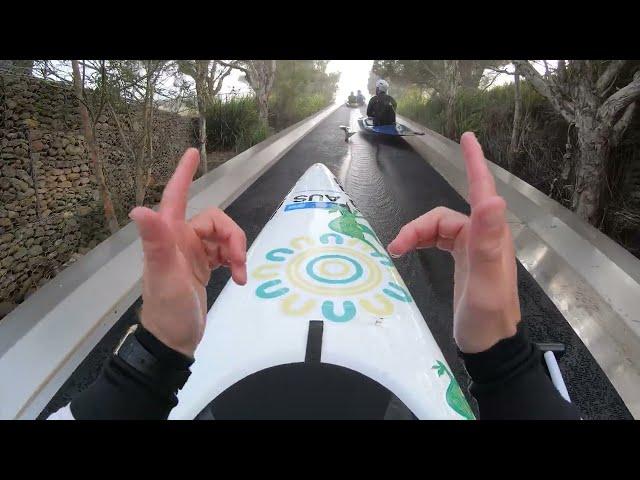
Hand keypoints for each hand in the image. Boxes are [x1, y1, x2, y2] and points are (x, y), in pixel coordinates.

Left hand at [129, 148, 246, 357]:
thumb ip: (156, 243)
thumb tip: (138, 210)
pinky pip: (225, 253)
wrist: (174, 341)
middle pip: (215, 221)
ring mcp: (193, 253)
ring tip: (240, 275)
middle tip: (239, 261)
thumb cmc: (168, 309)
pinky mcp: (204, 267)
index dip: (183, 174)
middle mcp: (180, 239)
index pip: (175, 196)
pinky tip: (239, 278)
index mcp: (170, 236)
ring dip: (237, 252)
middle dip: (233, 237)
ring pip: (223, 237)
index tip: (192, 153)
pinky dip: (235, 261)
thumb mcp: (166, 277)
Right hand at [387, 132, 519, 352]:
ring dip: (416, 235)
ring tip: (397, 251)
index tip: (467, 138)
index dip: (474, 163)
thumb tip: (492, 200)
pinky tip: (410, 251)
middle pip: (444, 216)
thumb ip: (488, 241)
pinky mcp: (463, 262)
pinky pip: (439, 241)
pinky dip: (422, 242)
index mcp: (489, 238)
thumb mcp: (485, 282)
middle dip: (418, 226)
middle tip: (396, 247)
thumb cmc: (487, 318)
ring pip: (438, 228)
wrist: (489, 347)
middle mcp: (483, 238)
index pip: (482, 192)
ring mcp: (473, 251)